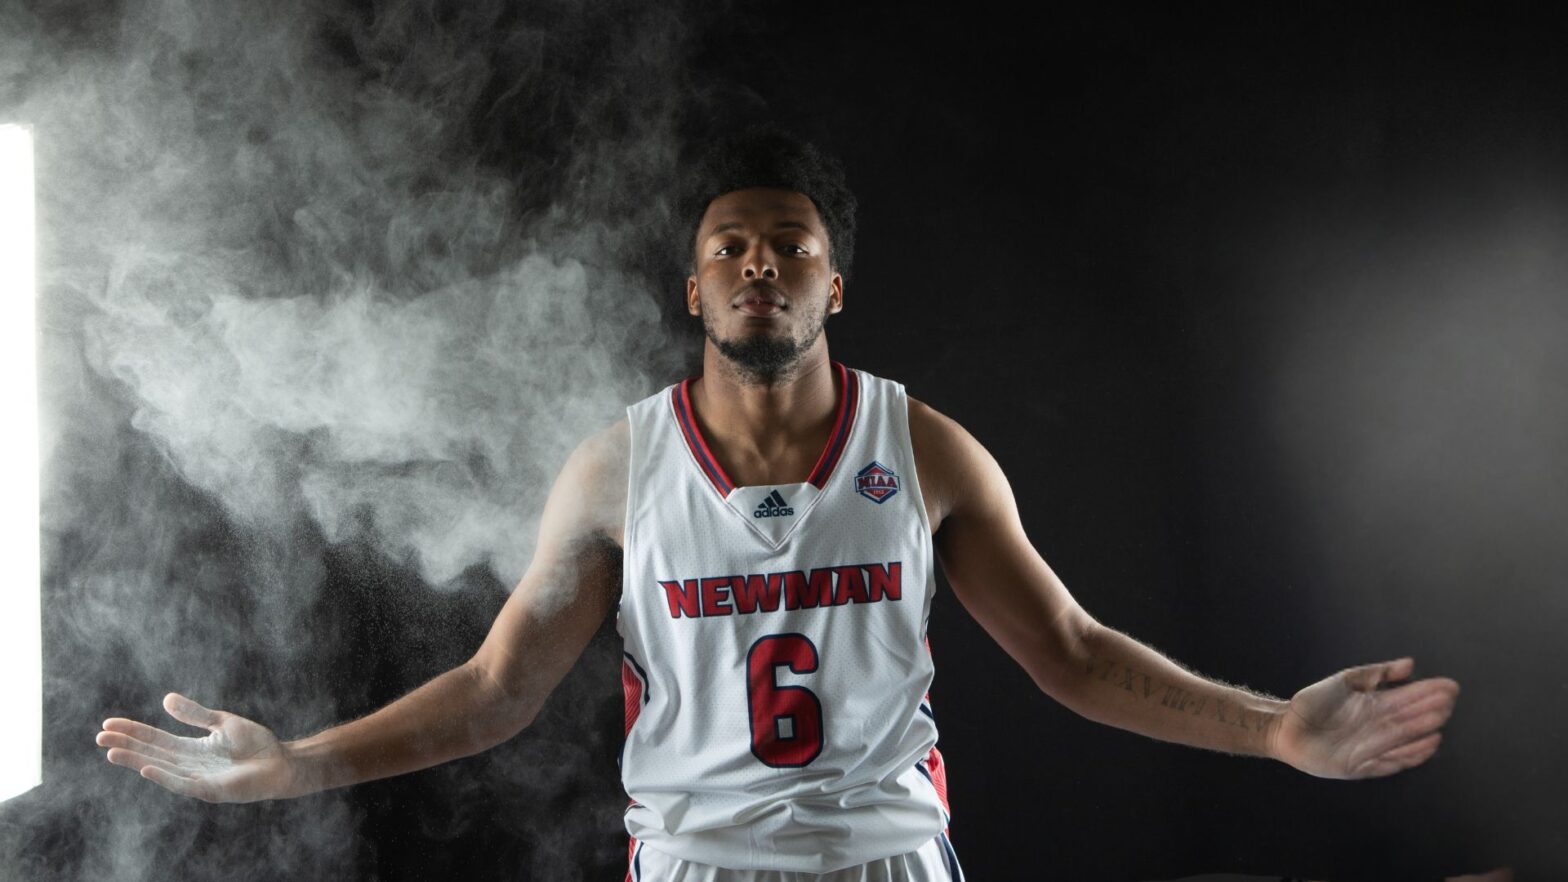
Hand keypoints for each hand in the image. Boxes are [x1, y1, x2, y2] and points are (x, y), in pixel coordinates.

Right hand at [96, 692, 296, 802]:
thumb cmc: (254, 743)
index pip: (155, 739)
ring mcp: (197, 778)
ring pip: (161, 769)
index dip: (133, 732)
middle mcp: (189, 765)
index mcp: (191, 748)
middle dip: (126, 746)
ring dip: (137, 762)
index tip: (108, 724)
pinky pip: (182, 783)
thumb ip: (195, 714)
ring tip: (114, 752)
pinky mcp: (210, 790)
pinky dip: (164, 776)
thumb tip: (165, 699)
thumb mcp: (222, 722)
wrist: (281, 762)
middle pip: (151, 754)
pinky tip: (147, 768)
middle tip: (100, 738)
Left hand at [1272, 657, 1459, 778]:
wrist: (1285, 727)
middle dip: (1429, 708)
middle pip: (1408, 718)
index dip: (1426, 692)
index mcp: (1374, 706)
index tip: (1449, 686)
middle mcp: (1378, 727)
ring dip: (1423, 728)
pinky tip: (1429, 743)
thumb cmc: (1313, 703)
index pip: (1406, 698)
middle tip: (1450, 700)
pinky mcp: (1363, 766)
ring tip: (1441, 717)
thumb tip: (1411, 664)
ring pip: (1404, 738)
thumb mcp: (1344, 681)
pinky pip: (1393, 761)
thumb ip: (1376, 673)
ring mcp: (1372, 747)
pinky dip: (1412, 754)